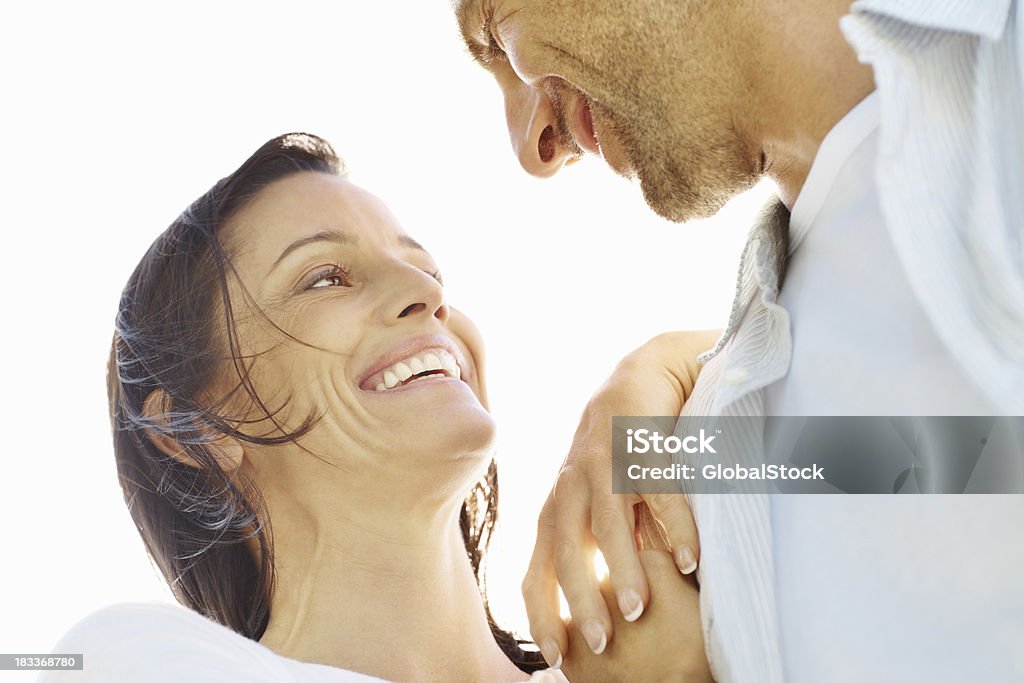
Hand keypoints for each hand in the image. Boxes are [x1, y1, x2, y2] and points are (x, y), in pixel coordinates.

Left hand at [522, 331, 718, 666]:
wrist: (640, 379)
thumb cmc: (616, 458)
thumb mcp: (593, 505)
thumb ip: (590, 549)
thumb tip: (595, 613)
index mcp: (556, 510)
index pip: (537, 570)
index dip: (543, 613)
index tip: (556, 657)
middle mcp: (571, 488)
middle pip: (568, 551)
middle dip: (581, 599)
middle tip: (599, 642)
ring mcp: (605, 465)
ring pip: (608, 523)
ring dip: (622, 568)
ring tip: (638, 610)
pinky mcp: (642, 445)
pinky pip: (659, 491)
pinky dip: (674, 526)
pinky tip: (690, 561)